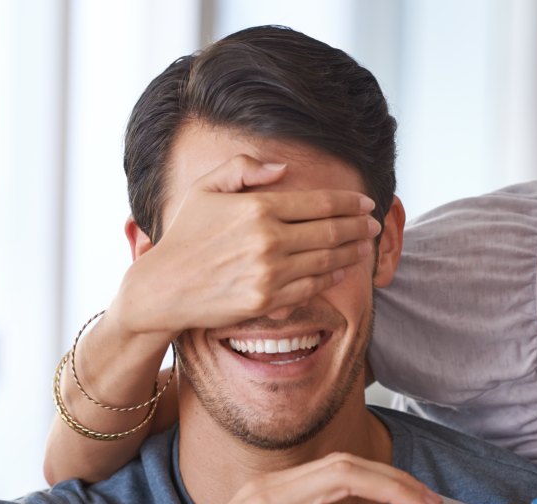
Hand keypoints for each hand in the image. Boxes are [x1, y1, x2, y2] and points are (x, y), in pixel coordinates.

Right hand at [108, 155, 380, 346]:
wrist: (163, 287)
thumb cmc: (184, 235)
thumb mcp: (205, 189)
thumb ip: (244, 170)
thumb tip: (283, 169)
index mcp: (258, 207)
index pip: (319, 204)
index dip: (349, 204)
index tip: (365, 204)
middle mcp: (268, 239)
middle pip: (330, 232)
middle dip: (358, 227)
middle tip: (374, 225)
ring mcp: (269, 273)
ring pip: (326, 261)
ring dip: (351, 252)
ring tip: (363, 246)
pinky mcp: (266, 300)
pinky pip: (310, 288)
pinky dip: (330, 278)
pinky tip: (339, 271)